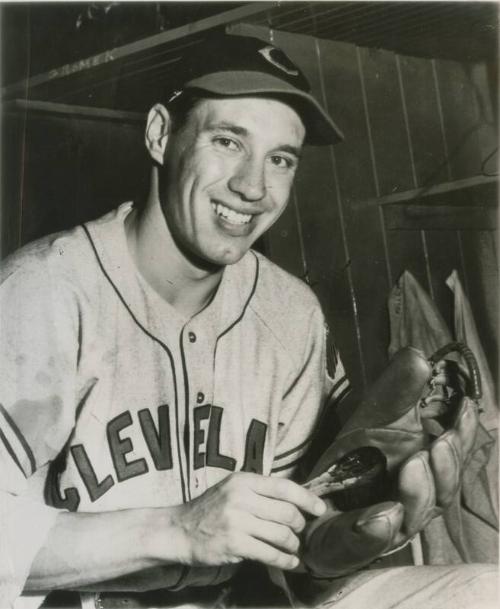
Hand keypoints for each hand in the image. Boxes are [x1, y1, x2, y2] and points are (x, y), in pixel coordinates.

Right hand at [174, 472, 325, 570]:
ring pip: (281, 534)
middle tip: (300, 531)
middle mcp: (241, 497)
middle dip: (300, 525)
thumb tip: (296, 501)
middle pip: (287, 512)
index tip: (321, 509)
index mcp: (244, 480)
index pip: (284, 486)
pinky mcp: (234, 544)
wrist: (180, 529)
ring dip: (293, 544)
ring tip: (293, 547)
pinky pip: (269, 553)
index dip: (307, 498)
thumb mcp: (233, 489)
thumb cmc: (211, 508)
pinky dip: (284, 560)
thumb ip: (260, 491)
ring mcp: (237, 521)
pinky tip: (289, 562)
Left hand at [301, 343, 479, 578]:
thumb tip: (418, 356)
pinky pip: (371, 541)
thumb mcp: (371, 417)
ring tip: (412, 463)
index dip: (463, 433)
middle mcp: (414, 501)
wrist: (313, 505)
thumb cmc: (352, 461)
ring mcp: (388, 525)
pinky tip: (381, 514)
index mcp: (423, 471)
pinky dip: (378, 528)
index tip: (465, 406)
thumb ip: (397, 390)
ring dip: (418, 492)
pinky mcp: (356, 544)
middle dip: (446, 466)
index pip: (452, 454)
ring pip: (415, 516)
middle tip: (439, 442)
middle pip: (444, 490)